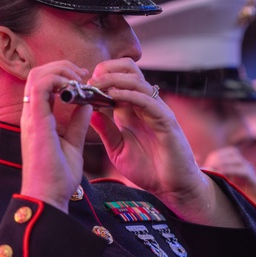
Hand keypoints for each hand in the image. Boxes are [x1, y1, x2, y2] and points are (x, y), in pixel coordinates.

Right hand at [20, 60, 93, 209]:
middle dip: (62, 67)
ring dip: (60, 70)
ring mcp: (31, 117)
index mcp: (38, 119)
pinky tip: (74, 87)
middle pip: (38, 74)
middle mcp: (31, 114)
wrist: (49, 196)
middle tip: (83, 73)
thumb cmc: (57, 176)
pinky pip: (40, 88)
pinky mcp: (35, 121)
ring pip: (37, 76)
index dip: (62, 74)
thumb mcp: (73, 144)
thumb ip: (77, 124)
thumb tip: (87, 105)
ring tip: (79, 77)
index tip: (83, 79)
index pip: (42, 84)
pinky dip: (57, 80)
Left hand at [88, 59, 229, 223]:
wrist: (171, 187)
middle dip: (107, 69)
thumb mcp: (118, 150)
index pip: (119, 78)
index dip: (101, 76)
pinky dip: (130, 94)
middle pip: (130, 70)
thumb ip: (105, 131)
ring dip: (114, 79)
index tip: (84, 85)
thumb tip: (89, 111)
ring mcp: (156, 110)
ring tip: (97, 85)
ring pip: (137, 80)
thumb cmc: (148, 169)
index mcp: (132, 110)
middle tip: (90, 80)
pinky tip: (114, 96)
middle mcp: (144, 105)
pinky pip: (148, 100)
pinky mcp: (166, 120)